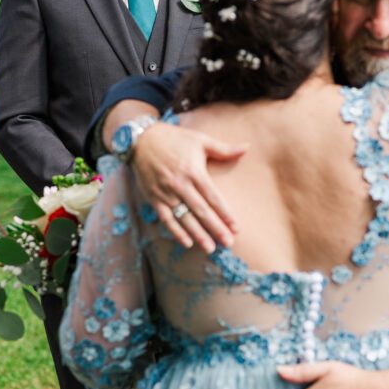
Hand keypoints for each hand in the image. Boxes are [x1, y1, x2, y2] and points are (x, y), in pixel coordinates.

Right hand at [133, 123, 246, 250]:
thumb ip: (224, 149)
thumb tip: (247, 148)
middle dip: (216, 228)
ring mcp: (166, 193)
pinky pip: (166, 218)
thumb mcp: (201, 140)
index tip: (236, 227)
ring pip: (185, 218)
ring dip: (198, 234)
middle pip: (201, 211)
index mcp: (194, 171)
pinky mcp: (154, 198)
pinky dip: (176, 231)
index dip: (225, 213)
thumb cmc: (175, 139)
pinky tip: (187, 243)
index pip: (213, 197)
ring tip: (210, 249)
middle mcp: (180, 184)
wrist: (141, 139)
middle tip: (228, 243)